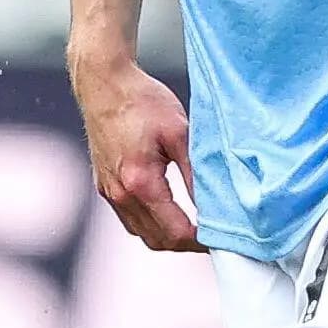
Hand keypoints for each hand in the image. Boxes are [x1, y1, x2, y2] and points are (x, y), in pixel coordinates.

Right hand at [74, 52, 199, 250]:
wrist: (103, 84)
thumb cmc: (142, 101)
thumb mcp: (179, 132)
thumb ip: (196, 173)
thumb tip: (215, 205)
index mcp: (141, 183)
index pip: (176, 232)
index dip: (202, 240)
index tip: (223, 236)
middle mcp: (121, 194)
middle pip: (159, 241)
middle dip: (187, 244)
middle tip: (214, 235)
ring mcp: (109, 192)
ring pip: (142, 234)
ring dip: (169, 236)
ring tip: (195, 226)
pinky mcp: (104, 186)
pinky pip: (130, 220)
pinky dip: (151, 224)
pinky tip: (169, 211)